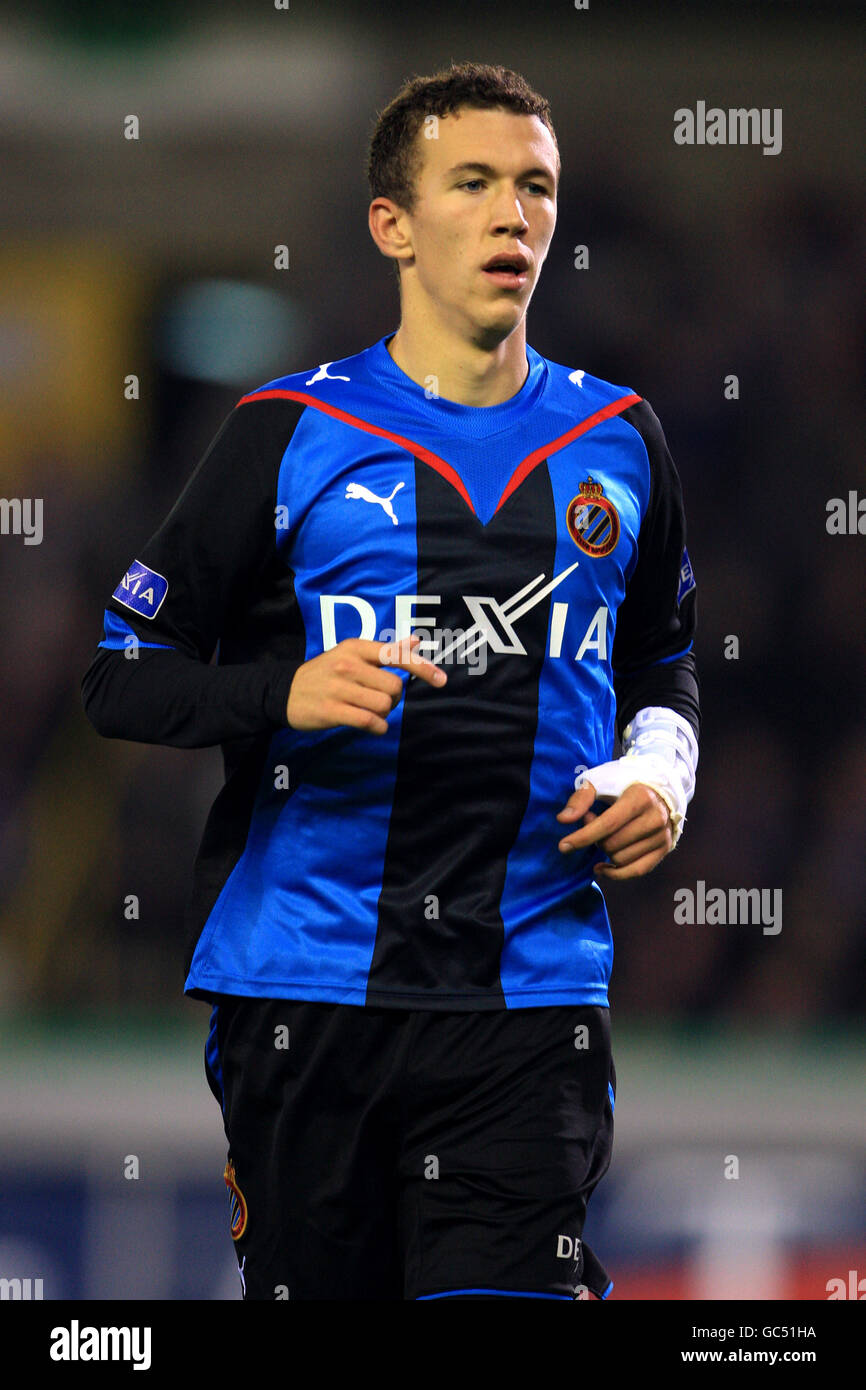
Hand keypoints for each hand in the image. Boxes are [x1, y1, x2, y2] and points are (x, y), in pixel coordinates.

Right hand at [286, 633, 445, 733]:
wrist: (284, 691)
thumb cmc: (325, 673)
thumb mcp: (351, 654)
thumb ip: (385, 651)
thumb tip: (415, 641)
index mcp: (355, 647)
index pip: (395, 655)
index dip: (422, 668)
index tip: (441, 680)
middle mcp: (348, 664)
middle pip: (394, 686)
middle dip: (394, 698)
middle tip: (381, 700)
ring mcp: (338, 687)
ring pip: (384, 705)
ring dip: (385, 713)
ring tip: (372, 712)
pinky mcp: (331, 710)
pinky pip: (368, 721)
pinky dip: (377, 727)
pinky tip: (373, 726)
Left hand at [555, 781, 673, 879]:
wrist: (659, 788)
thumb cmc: (624, 783)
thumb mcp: (601, 781)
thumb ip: (581, 798)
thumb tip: (563, 819)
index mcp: (640, 797)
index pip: (608, 824)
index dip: (584, 837)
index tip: (563, 845)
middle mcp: (655, 818)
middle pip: (613, 844)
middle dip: (594, 839)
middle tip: (591, 824)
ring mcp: (661, 835)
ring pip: (621, 859)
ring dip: (604, 852)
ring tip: (603, 835)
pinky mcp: (664, 848)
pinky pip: (636, 871)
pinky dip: (616, 874)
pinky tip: (602, 867)